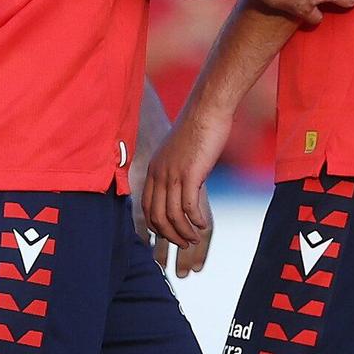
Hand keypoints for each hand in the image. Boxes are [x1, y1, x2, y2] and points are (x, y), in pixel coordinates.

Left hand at [143, 101, 231, 250]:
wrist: (207, 109)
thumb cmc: (197, 128)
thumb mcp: (179, 152)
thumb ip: (175, 170)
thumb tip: (181, 187)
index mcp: (153, 169)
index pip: (146, 207)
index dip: (156, 226)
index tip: (169, 235)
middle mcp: (159, 173)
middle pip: (157, 216)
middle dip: (169, 235)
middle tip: (184, 244)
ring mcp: (173, 174)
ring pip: (173, 215)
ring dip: (183, 232)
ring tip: (193, 239)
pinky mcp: (191, 173)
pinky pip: (188, 206)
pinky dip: (195, 220)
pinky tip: (203, 225)